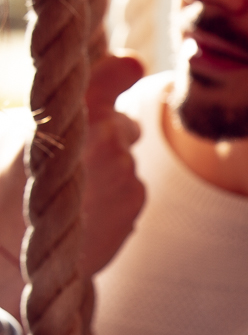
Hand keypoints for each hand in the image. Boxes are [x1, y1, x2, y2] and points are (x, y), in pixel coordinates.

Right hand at [0, 54, 144, 316]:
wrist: (13, 256)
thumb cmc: (5, 187)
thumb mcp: (20, 135)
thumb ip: (60, 112)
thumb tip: (111, 92)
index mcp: (69, 115)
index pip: (106, 78)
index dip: (119, 72)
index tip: (131, 66)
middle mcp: (105, 139)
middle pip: (125, 125)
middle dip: (110, 136)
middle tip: (76, 160)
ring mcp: (126, 171)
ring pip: (127, 158)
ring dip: (110, 169)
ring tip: (75, 194)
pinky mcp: (136, 200)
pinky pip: (133, 185)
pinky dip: (117, 194)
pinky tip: (87, 210)